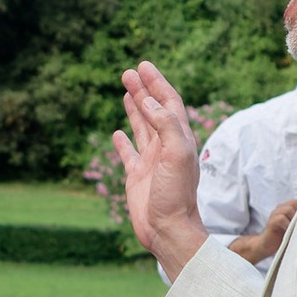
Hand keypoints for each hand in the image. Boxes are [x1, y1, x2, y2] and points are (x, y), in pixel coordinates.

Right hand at [116, 64, 201, 277]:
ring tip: (126, 90)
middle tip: (129, 72)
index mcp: (180, 139)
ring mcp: (151, 161)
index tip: (144, 66)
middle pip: (154, 110)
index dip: (157, 83)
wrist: (168, 229)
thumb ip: (166, 125)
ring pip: (142, 127)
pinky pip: (129, 153)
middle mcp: (166, 147)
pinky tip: (117, 132)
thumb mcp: (177, 154)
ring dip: (134, 108)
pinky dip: (123, 141)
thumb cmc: (177, 195)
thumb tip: (150, 103)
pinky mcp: (137, 176)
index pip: (169, 103)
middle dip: (143, 90)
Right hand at [229, 194, 296, 267]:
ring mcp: (275, 214)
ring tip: (296, 228)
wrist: (266, 245)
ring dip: (294, 219)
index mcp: (288, 208)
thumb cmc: (283, 237)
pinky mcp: (271, 222)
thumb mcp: (295, 227)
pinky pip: (280, 218)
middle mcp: (281, 208)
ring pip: (288, 209)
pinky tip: (288, 232)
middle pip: (295, 203)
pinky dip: (286, 224)